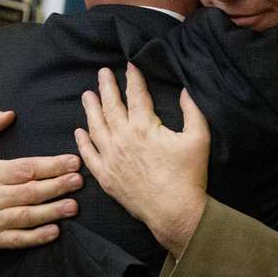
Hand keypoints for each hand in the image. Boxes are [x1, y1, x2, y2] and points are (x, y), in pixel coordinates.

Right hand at [0, 107, 82, 254]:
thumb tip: (8, 113)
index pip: (25, 169)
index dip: (51, 165)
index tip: (73, 161)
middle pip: (29, 192)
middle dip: (57, 187)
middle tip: (79, 181)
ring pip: (26, 217)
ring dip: (52, 212)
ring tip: (74, 206)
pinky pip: (17, 240)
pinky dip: (36, 237)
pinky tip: (55, 231)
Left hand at [75, 63, 209, 257]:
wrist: (175, 211)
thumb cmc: (188, 175)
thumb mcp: (198, 138)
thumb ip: (192, 110)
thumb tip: (186, 89)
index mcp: (144, 127)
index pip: (136, 95)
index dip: (133, 78)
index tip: (130, 65)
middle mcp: (122, 138)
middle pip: (111, 106)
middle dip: (107, 87)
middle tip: (102, 73)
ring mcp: (111, 158)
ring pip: (96, 127)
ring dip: (91, 109)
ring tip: (87, 95)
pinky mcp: (106, 177)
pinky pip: (90, 156)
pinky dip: (83, 142)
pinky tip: (79, 132)